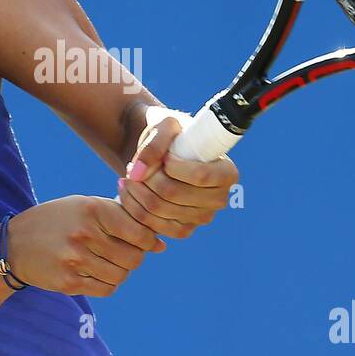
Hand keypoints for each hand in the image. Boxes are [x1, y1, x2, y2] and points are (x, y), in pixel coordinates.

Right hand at [4, 196, 165, 296]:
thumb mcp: (84, 205)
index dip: (148, 240)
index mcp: (92, 210)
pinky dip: (108, 283)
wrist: (14, 244)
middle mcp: (85, 234)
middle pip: (133, 257)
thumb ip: (120, 217)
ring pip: (121, 275)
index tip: (144, 241)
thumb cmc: (57, 220)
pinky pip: (106, 289)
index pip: (139, 232)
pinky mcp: (69, 282)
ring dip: (120, 271)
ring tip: (106, 261)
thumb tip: (159, 243)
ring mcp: (76, 260)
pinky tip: (96, 272)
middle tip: (123, 252)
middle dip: (134, 257)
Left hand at [116, 107, 239, 239]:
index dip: (174, 166)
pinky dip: (134, 207)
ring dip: (135, 191)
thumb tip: (137, 173)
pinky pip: (153, 225)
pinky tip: (128, 191)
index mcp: (227, 173)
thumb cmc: (172, 135)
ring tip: (127, 175)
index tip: (162, 155)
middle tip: (132, 165)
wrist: (163, 153)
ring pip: (159, 210)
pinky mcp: (182, 230)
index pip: (200, 176)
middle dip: (147, 177)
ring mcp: (201, 218)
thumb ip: (154, 143)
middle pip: (173, 193)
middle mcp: (219, 199)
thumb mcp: (165, 125)